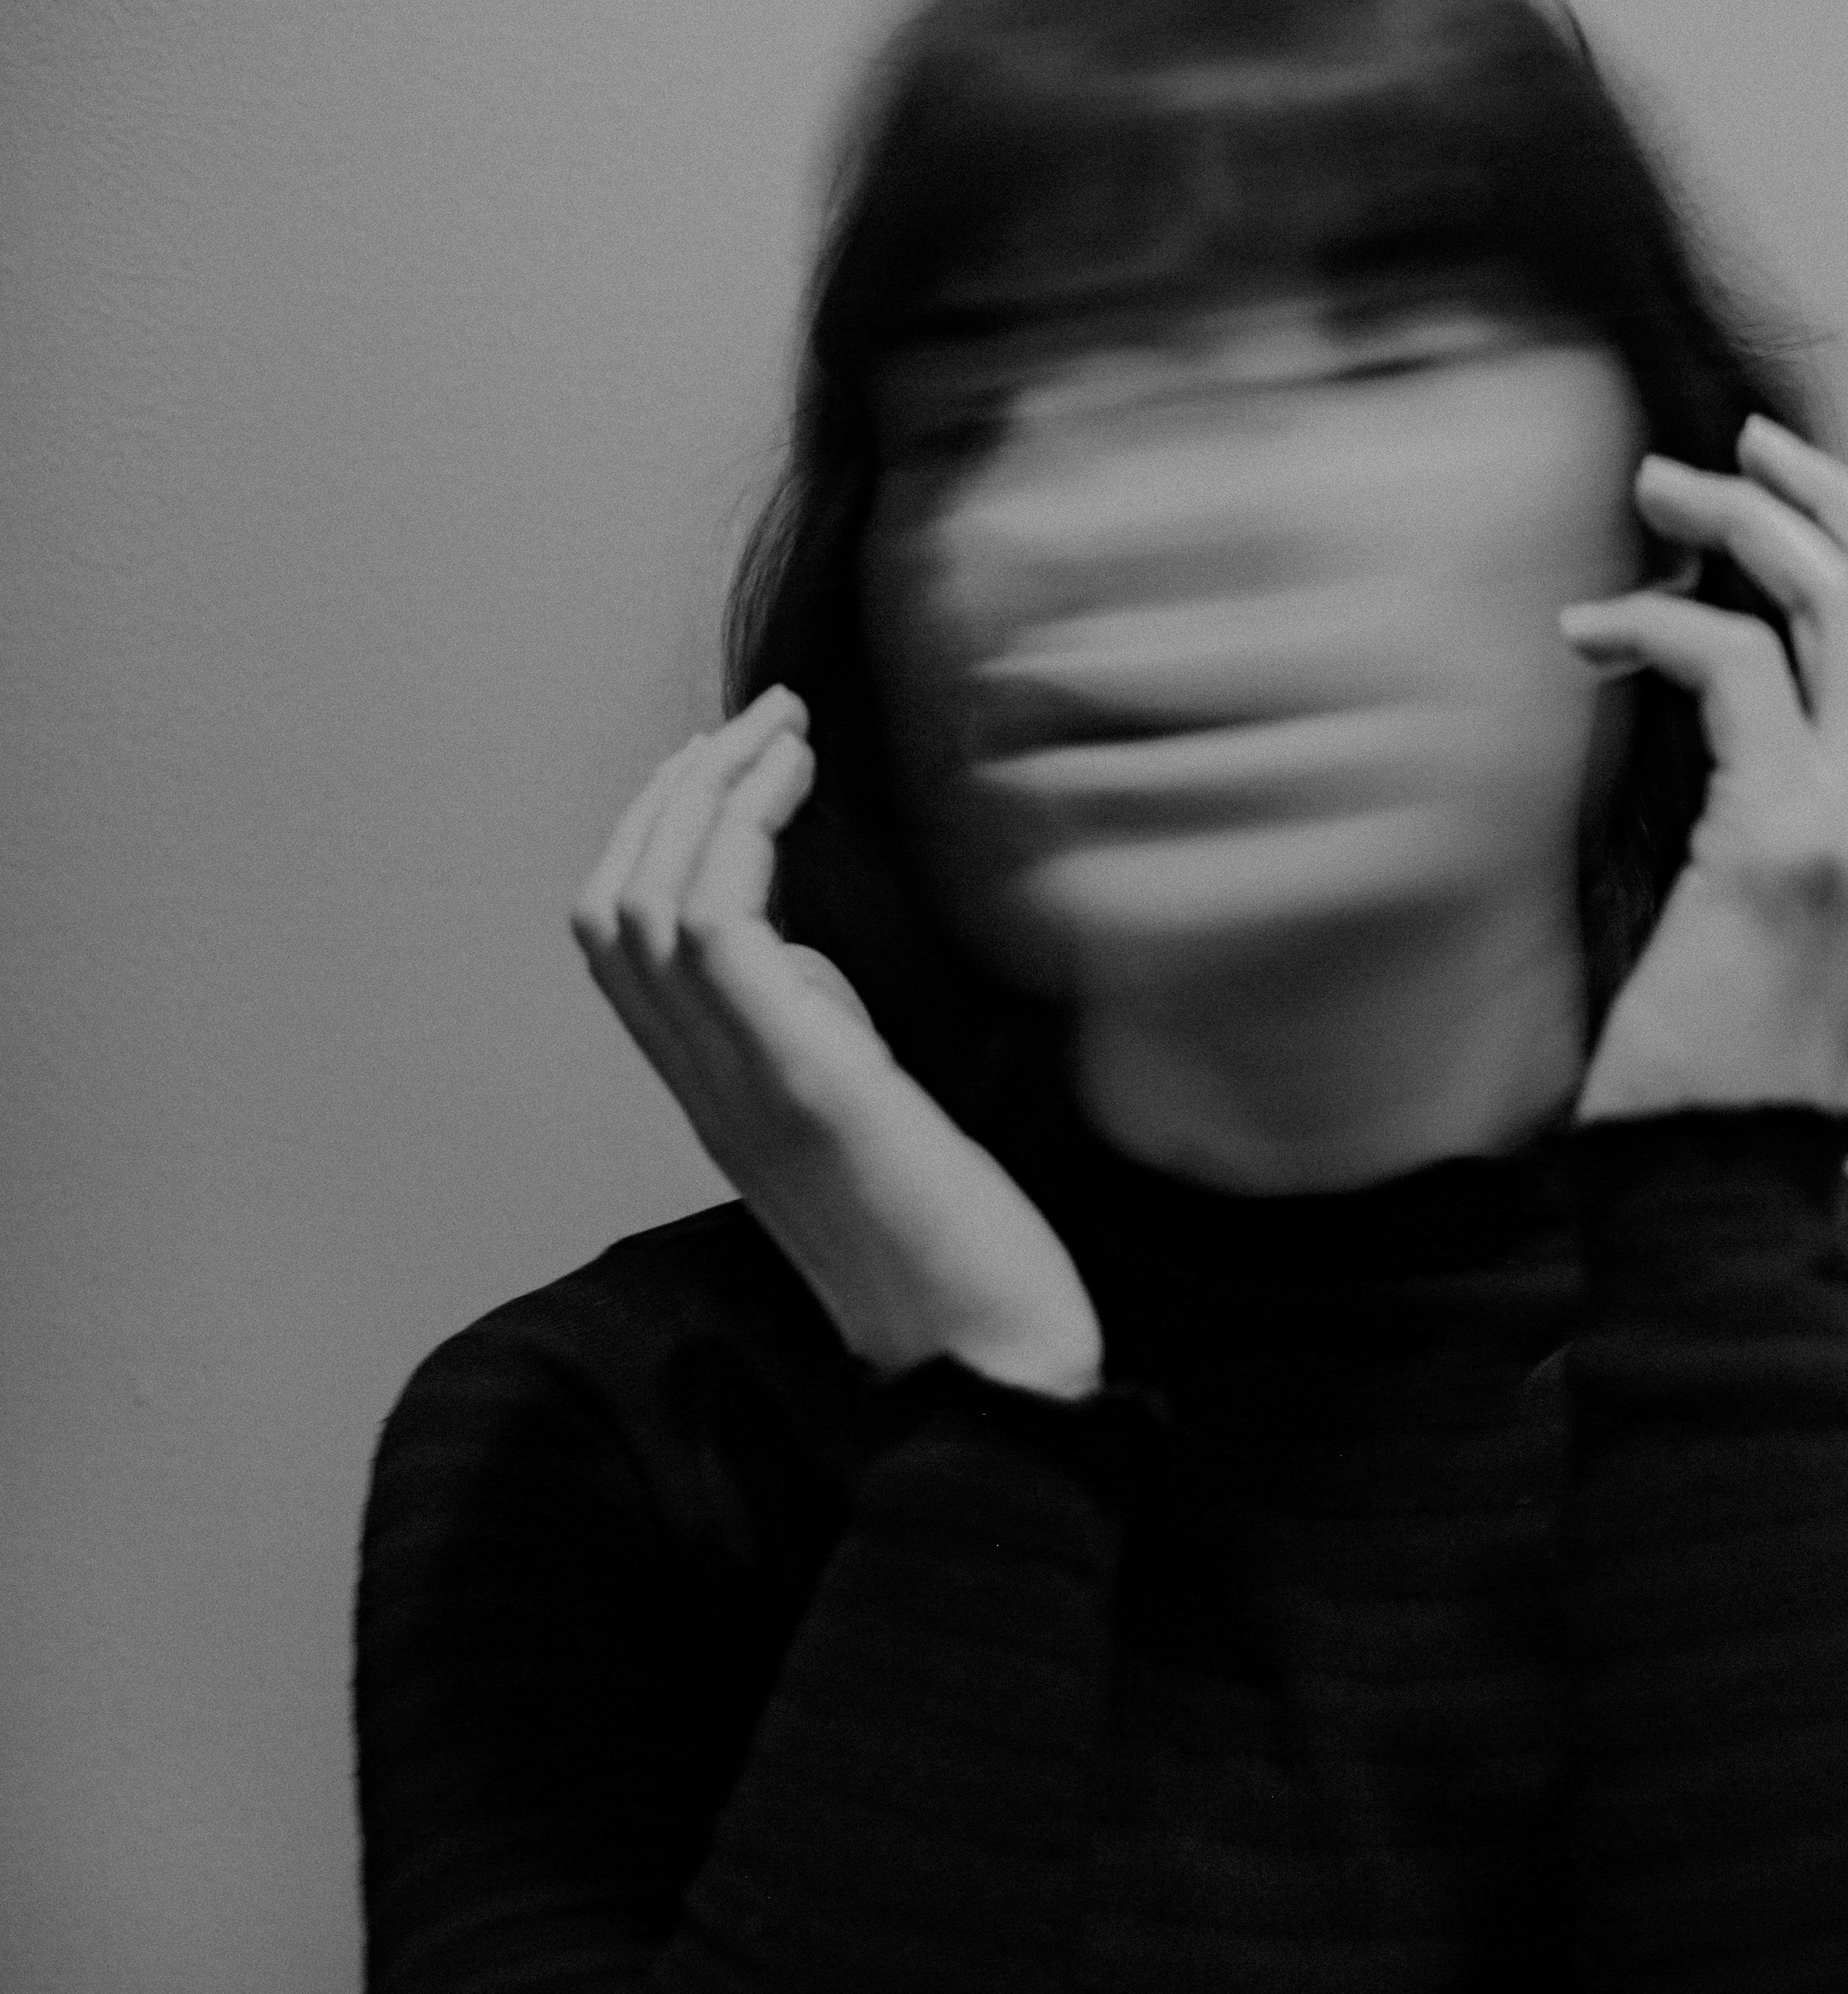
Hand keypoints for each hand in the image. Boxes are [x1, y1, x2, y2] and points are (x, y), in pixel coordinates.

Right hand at [568, 686, 1104, 1399]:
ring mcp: (744, 1088)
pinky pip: (715, 931)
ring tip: (778, 729)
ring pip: (643, 904)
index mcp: (716, 1100)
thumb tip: (802, 963)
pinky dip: (742, 833)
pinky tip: (803, 780)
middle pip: (611, 908)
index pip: (623, 949)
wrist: (992, 1369)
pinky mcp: (806, 1084)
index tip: (732, 768)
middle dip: (670, 794)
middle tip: (756, 722)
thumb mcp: (866, 1125)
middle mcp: (706, 1091)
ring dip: (703, 793)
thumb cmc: (958, 1255)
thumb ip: (814, 1047)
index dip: (657, 839)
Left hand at [1559, 416, 1847, 1121]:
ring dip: (1741, 525)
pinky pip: (1729, 663)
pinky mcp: (1781, 840)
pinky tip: (1589, 636)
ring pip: (1840, 601)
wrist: (1721, 1177)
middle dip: (1821, 496)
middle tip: (1724, 449)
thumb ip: (1804, 811)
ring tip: (1652, 500)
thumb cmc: (1732, 1062)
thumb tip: (1740, 696)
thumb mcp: (1796, 922)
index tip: (1793, 490)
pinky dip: (1656, 623)